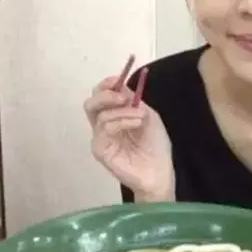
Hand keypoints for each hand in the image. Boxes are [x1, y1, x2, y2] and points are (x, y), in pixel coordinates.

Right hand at [84, 56, 174, 198]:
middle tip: (122, 97)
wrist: (159, 171)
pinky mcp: (100, 149)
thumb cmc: (155, 146)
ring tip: (140, 117)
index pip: (101, 96)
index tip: (117, 79)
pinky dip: (121, 121)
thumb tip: (120, 84)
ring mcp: (101, 138)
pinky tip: (136, 124)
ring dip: (123, 111)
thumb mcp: (149, 116)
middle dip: (105, 95)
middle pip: (91, 103)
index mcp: (115, 116)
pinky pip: (104, 128)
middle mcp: (104, 126)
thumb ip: (134, 101)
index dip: (106, 85)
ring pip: (100, 114)